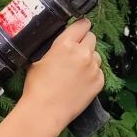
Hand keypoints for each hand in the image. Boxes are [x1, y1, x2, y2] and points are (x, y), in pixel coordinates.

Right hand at [18, 19, 106, 134]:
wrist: (44, 112)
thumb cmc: (37, 88)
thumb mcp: (38, 59)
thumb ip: (54, 47)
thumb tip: (61, 42)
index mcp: (66, 44)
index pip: (82, 24)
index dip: (80, 26)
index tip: (79, 30)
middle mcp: (83, 53)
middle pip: (92, 37)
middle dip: (84, 42)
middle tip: (75, 53)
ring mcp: (93, 68)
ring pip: (96, 55)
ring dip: (89, 59)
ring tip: (76, 71)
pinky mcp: (99, 82)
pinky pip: (99, 71)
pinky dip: (92, 74)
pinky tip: (80, 82)